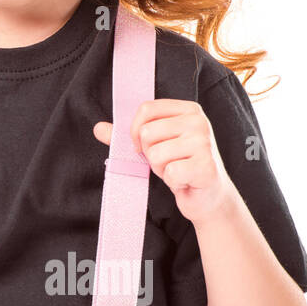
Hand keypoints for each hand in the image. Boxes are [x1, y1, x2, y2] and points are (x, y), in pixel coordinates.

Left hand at [93, 99, 238, 223]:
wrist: (208, 196)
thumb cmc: (180, 165)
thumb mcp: (155, 145)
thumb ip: (129, 135)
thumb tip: (98, 128)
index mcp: (188, 110)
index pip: (146, 109)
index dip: (135, 130)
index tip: (141, 145)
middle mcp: (199, 122)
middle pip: (147, 133)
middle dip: (150, 154)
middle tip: (169, 161)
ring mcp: (204, 143)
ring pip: (155, 154)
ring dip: (161, 168)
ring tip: (177, 170)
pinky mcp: (206, 166)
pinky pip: (170, 172)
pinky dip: (173, 181)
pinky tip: (185, 180)